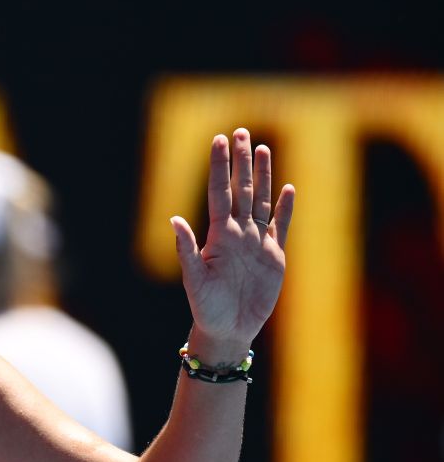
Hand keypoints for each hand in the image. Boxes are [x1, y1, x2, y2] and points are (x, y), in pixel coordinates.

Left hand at [170, 129, 294, 362]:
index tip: (218, 141)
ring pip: (260, 201)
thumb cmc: (206, 307)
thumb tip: (174, 220)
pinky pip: (280, 226)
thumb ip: (186, 249)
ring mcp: (257, 242)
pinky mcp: (274, 256)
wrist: (228, 329)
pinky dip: (285, 207)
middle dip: (241, 161)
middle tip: (240, 132)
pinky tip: (288, 188)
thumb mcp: (194, 279)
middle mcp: (238, 233)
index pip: (219, 192)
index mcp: (218, 236)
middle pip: (241, 189)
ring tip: (263, 148)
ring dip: (262, 176)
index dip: (220, 167)